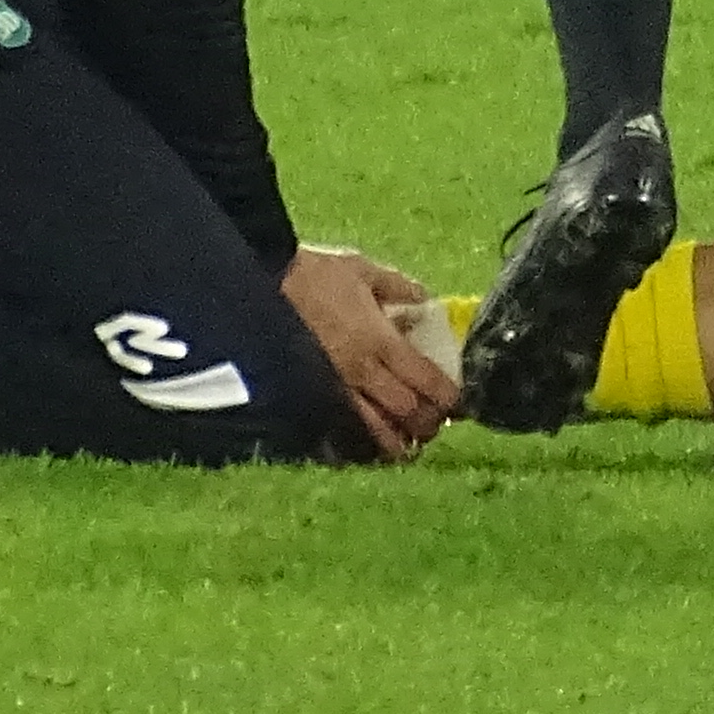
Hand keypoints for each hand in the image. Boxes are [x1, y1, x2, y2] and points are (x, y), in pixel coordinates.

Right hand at [285, 244, 458, 460]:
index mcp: (380, 340)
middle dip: (427, 424)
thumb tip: (425, 301)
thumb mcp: (362, 270)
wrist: (257, 288)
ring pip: (375, 431)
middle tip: (434, 424)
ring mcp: (334, 389)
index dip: (447, 397)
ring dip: (397, 442)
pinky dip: (359, 442)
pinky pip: (340, 431)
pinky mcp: (309, 398)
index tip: (456, 402)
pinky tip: (368, 443)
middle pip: (407, 413)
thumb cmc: (312, 275)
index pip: (426, 381)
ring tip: (407, 443)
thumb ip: (399, 287)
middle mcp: (361, 371)